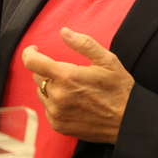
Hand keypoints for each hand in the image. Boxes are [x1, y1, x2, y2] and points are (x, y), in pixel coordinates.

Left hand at [22, 28, 134, 144]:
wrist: (128, 121)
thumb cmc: (119, 89)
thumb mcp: (107, 60)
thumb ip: (83, 43)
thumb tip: (64, 32)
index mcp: (67, 77)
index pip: (32, 62)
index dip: (30, 52)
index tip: (35, 49)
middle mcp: (58, 96)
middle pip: (38, 77)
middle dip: (48, 70)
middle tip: (68, 71)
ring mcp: (57, 113)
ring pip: (42, 92)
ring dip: (51, 86)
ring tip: (72, 88)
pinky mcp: (59, 125)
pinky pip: (47, 108)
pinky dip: (55, 102)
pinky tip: (73, 101)